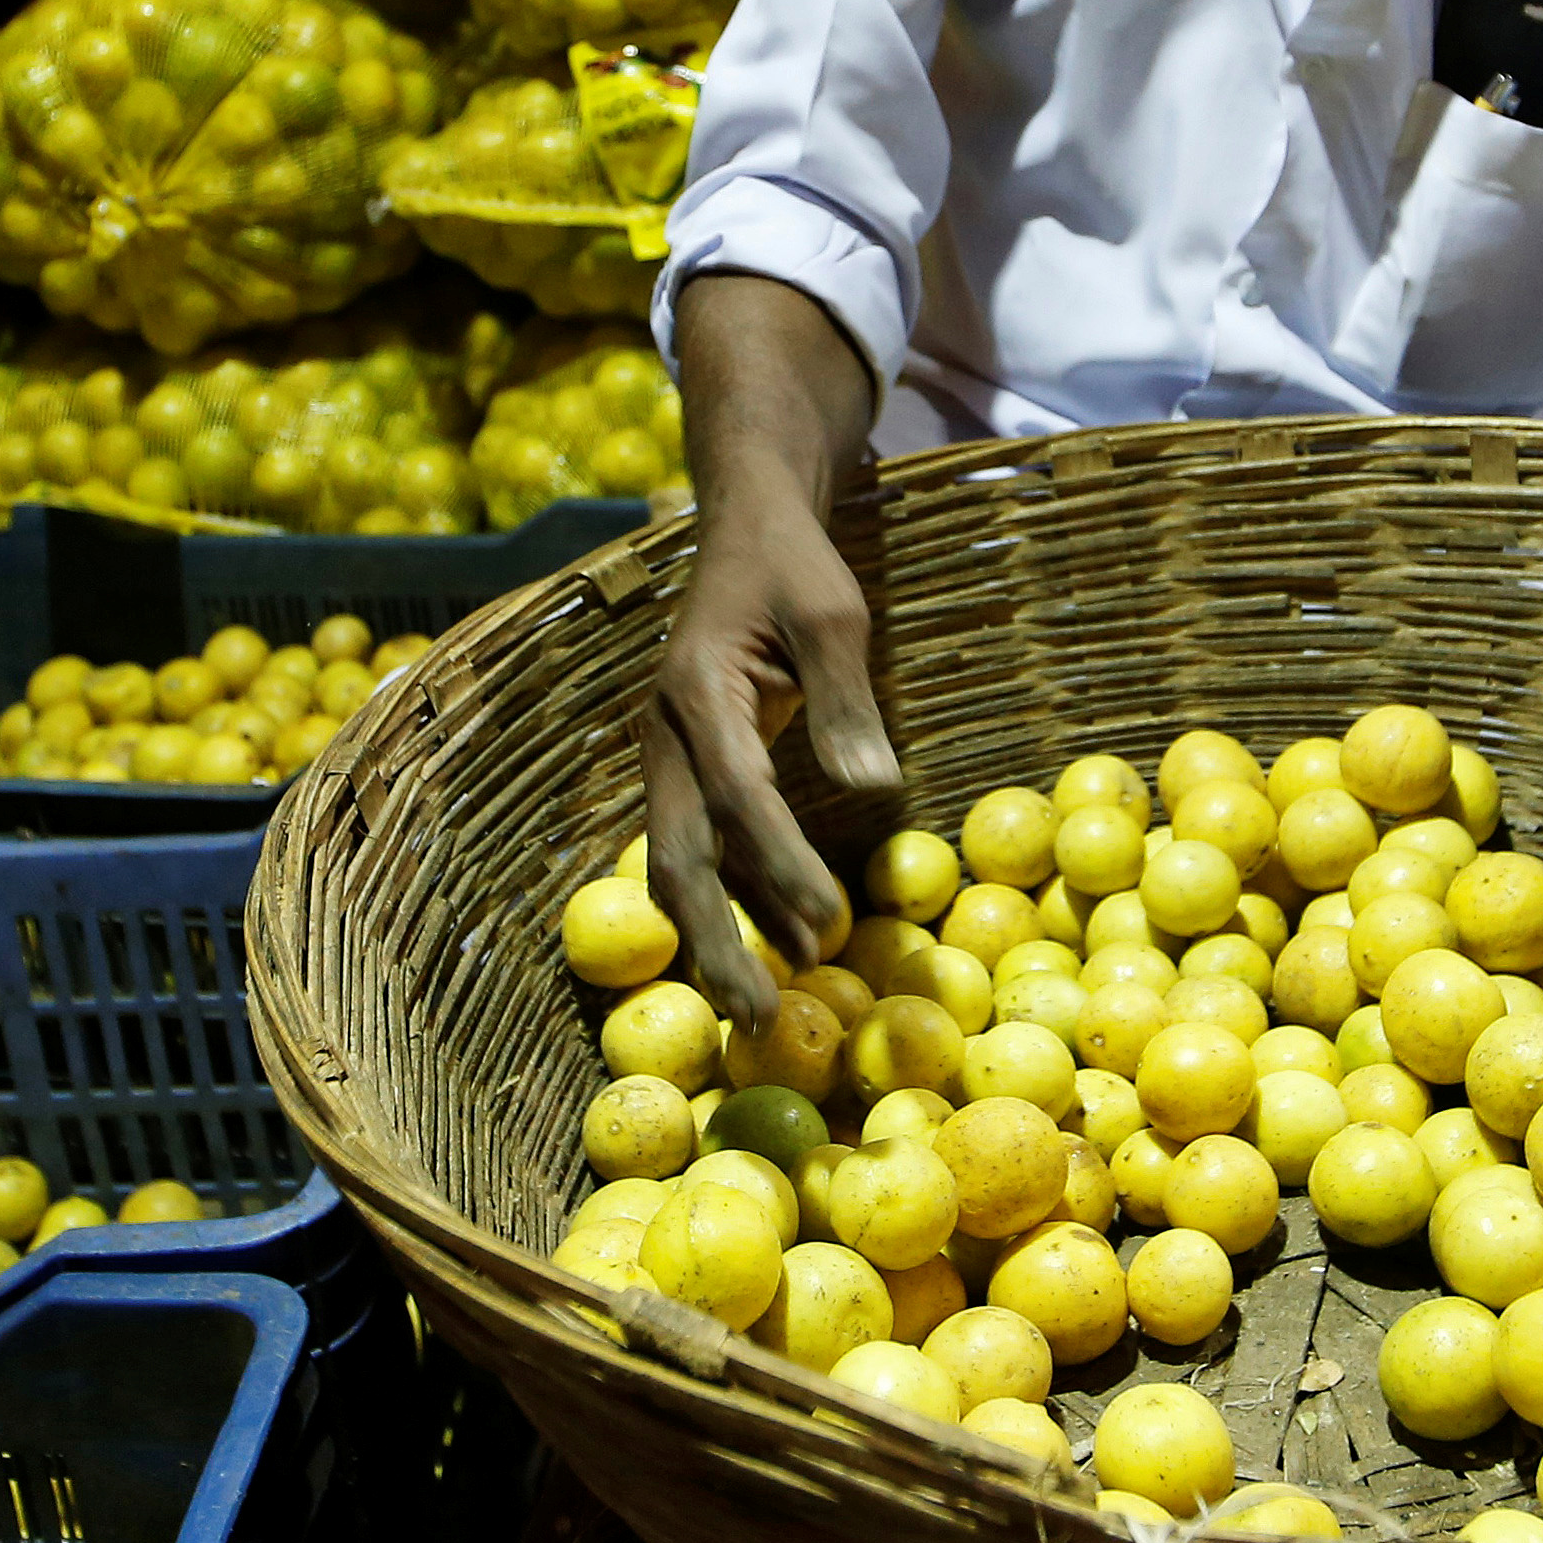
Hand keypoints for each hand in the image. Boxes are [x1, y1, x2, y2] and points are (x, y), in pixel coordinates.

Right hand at [635, 485, 897, 1030]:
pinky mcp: (693, 769)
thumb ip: (845, 701)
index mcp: (698, 689)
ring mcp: (672, 757)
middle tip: (756, 1015)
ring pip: (685, 865)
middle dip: (715, 941)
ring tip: (772, 1004)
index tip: (828, 918)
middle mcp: (669, 734)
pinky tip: (795, 943)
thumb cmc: (793, 565)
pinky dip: (746, 897)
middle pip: (681, 857)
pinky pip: (709, 847)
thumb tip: (874, 786)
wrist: (744, 527)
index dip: (780, 861)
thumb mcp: (833, 614)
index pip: (738, 792)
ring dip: (727, 934)